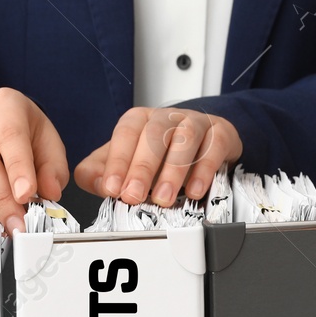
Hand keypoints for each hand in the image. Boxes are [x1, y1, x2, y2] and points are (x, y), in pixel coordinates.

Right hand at [0, 88, 68, 234]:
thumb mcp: (48, 144)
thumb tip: (50, 192)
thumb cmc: (23, 135)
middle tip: (17, 221)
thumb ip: (53, 169)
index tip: (26, 197)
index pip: (10, 136)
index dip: (18, 170)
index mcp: (5, 105)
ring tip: (4, 217)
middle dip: (1, 198)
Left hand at [74, 107, 241, 206]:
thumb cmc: (163, 153)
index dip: (117, 161)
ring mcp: (195, 123)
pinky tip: (194, 191)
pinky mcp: (220, 135)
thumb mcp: (127, 160)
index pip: (125, 134)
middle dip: (141, 168)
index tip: (111, 187)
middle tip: (133, 196)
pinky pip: (214, 148)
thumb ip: (102, 171)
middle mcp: (167, 117)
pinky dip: (204, 171)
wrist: (205, 142)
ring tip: (163, 198)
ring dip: (173, 171)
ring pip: (185, 139)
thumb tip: (95, 182)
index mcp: (140, 120)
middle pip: (153, 135)